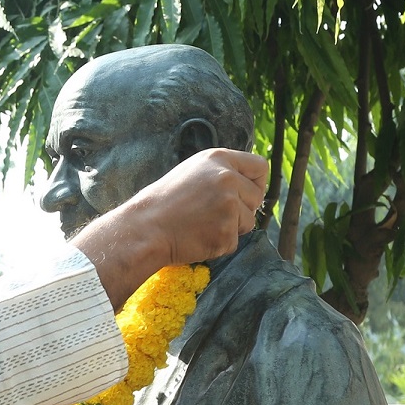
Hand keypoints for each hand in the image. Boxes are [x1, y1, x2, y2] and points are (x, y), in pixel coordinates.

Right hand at [75, 148, 269, 307]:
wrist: (144, 229)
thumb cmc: (163, 202)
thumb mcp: (192, 173)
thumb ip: (220, 173)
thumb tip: (248, 185)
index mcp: (218, 159)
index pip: (260, 166)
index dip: (257, 183)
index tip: (247, 194)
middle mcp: (227, 179)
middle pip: (256, 197)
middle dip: (242, 209)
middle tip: (212, 214)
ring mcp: (228, 206)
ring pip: (248, 222)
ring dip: (230, 228)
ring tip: (201, 224)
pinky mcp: (226, 232)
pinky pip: (233, 242)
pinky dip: (218, 245)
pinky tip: (197, 237)